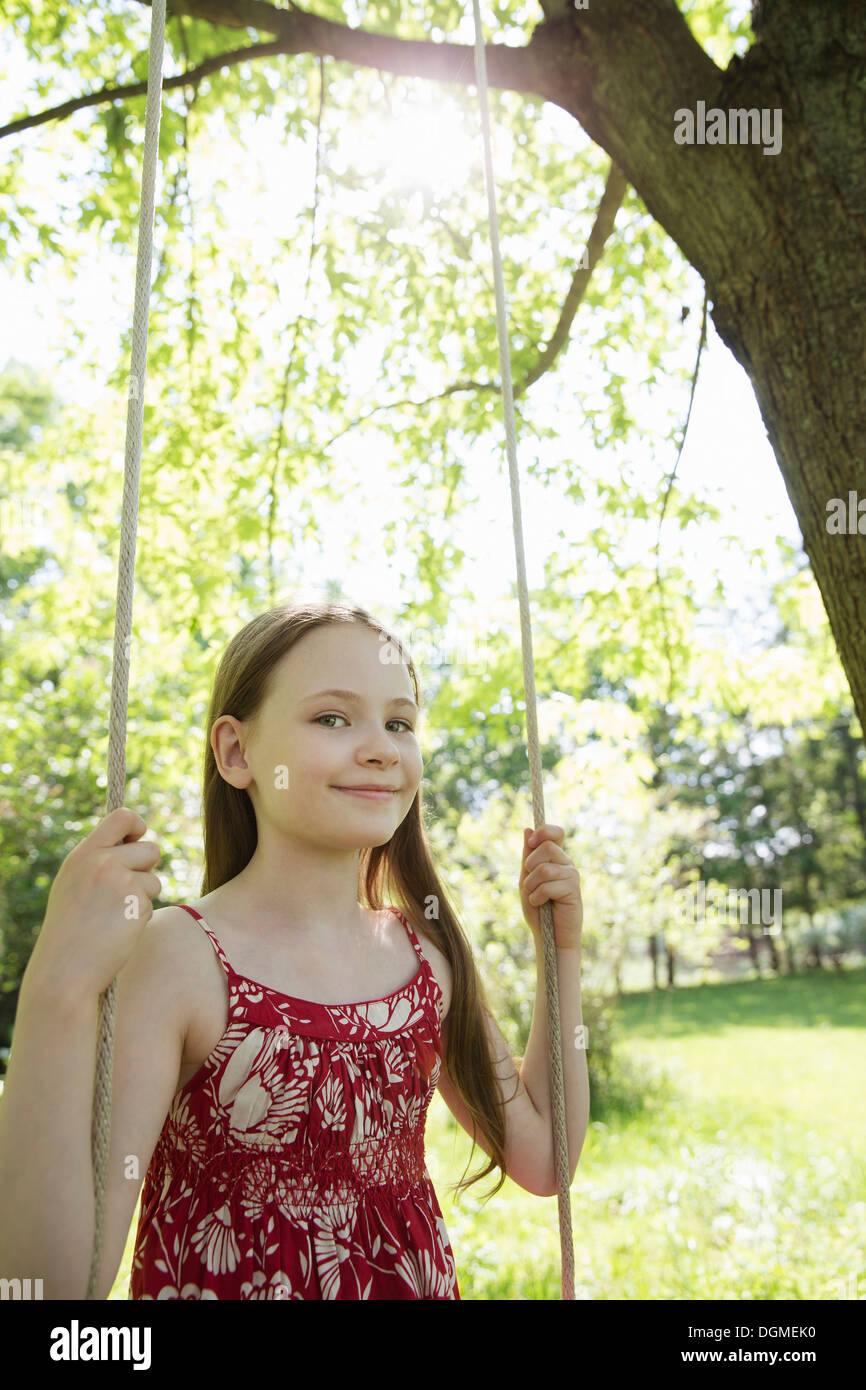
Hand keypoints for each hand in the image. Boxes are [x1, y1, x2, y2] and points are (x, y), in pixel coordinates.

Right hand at [26, 807, 162, 1001]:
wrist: (65, 969)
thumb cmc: (70, 929)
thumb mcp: (74, 884)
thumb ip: (100, 861)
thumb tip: (137, 843)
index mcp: (83, 855)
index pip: (122, 817)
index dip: (138, 825)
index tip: (138, 838)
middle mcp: (102, 863)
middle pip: (150, 849)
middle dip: (147, 868)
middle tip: (127, 891)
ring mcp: (121, 882)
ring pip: (154, 880)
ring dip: (143, 896)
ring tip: (114, 916)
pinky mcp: (138, 904)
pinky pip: (152, 904)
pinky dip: (139, 917)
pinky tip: (118, 930)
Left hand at [519, 824, 581, 949]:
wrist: (549, 937)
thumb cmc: (538, 909)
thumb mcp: (527, 879)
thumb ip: (528, 856)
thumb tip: (528, 829)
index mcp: (555, 859)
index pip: (556, 833)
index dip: (544, 831)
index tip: (532, 841)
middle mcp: (566, 864)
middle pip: (546, 847)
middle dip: (529, 865)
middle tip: (530, 883)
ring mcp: (572, 876)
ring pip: (544, 868)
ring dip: (531, 885)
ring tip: (535, 897)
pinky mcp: (574, 890)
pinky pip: (548, 885)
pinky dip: (537, 897)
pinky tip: (541, 904)